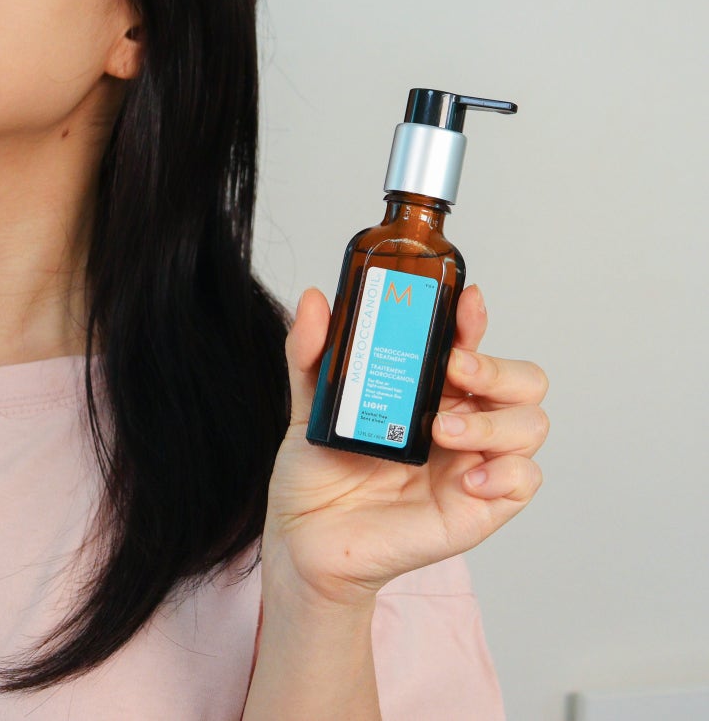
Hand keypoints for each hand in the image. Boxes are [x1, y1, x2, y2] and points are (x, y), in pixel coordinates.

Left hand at [262, 284, 547, 608]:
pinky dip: (507, 473)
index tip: (463, 302)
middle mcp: (461, 420)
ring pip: (531, 425)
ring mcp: (475, 462)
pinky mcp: (480, 507)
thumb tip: (314, 300)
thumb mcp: (311, 405)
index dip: (474, 320)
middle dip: (497, 369)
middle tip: (455, 370)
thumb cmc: (317, 472)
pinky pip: (525, 481)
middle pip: (522, 381)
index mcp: (431, 391)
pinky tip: (466, 479)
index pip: (471, 345)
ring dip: (493, 422)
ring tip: (441, 431)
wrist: (306, 537)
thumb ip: (312, 354)